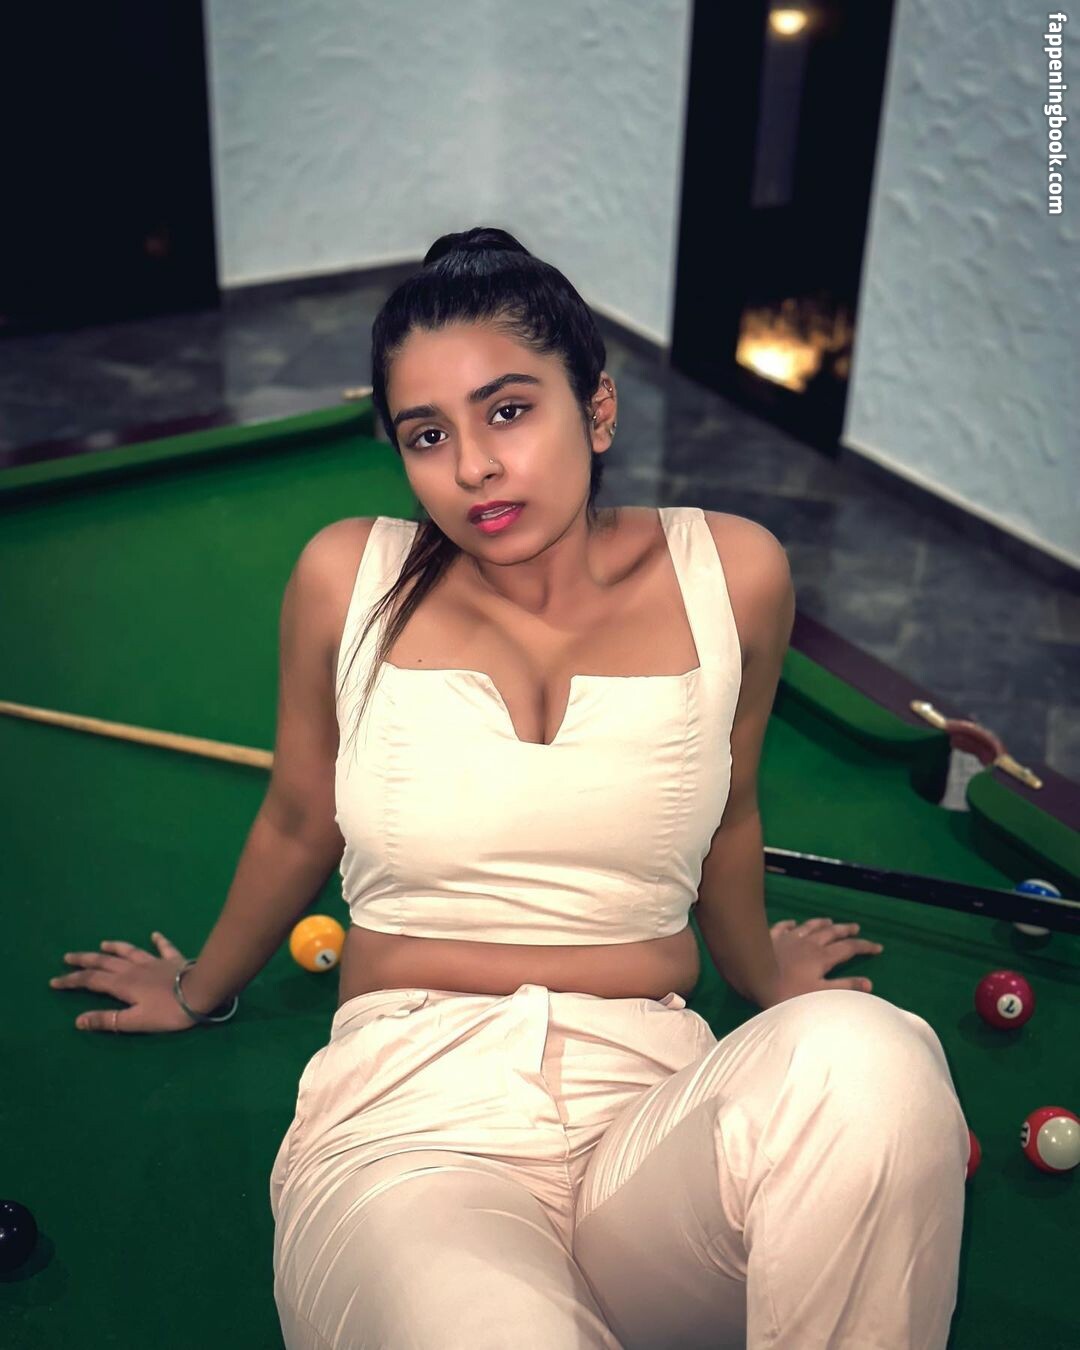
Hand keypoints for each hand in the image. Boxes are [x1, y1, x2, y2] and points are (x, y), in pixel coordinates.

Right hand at [49, 931, 199, 1033]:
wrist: (202, 990)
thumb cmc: (169, 1011)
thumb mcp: (135, 1021)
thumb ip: (108, 1020)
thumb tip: (78, 1020)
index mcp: (123, 984)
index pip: (91, 981)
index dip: (72, 981)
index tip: (55, 981)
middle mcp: (135, 969)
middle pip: (105, 962)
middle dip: (85, 960)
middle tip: (68, 957)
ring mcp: (155, 961)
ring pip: (129, 951)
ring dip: (115, 947)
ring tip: (103, 944)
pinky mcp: (174, 960)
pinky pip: (163, 947)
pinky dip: (157, 941)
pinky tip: (155, 934)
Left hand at [766, 917, 883, 1005]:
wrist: (755, 978)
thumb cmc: (787, 991)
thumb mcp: (820, 994)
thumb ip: (844, 987)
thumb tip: (869, 983)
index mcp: (822, 957)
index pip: (848, 948)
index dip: (864, 946)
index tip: (877, 947)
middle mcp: (808, 943)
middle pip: (831, 933)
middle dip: (845, 930)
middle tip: (855, 927)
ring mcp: (789, 938)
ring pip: (809, 926)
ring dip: (821, 923)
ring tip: (829, 921)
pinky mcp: (772, 937)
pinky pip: (784, 927)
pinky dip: (791, 924)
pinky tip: (793, 923)